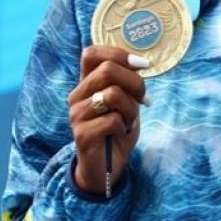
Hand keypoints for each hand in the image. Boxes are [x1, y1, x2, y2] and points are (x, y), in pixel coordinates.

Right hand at [68, 45, 148, 195]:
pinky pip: (112, 120)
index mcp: (86, 83)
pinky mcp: (82, 134)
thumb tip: (140, 63)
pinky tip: (119, 134)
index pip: (91, 53)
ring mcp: (77, 114)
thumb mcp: (125, 102)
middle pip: (107, 70)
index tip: (141, 65)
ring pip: (113, 94)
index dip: (117, 53)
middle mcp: (77, 95)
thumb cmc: (116, 131)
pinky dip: (124, 127)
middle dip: (135, 83)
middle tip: (143, 99)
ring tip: (128, 121)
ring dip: (130, 109)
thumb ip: (126, 83)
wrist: (106, 167)